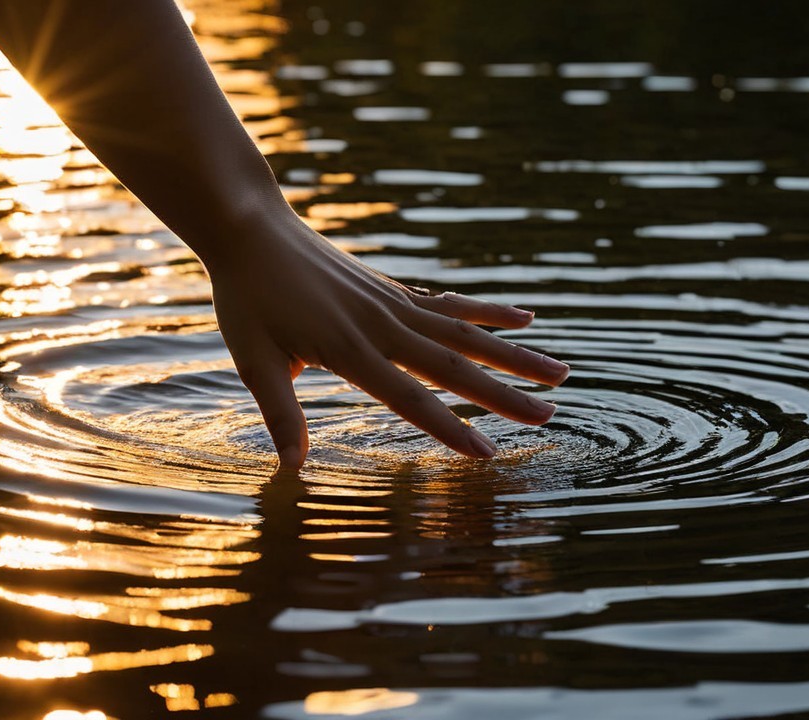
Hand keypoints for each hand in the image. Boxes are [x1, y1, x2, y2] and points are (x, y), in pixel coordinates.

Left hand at [206, 215, 569, 468]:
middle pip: (455, 365)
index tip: (488, 453)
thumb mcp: (254, 360)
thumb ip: (280, 412)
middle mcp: (383, 325)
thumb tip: (293, 467)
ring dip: (515, 355)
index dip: (450, 428)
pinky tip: (526, 318)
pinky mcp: (396, 291)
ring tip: (561, 373)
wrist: (251, 229)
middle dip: (505, 394)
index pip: (410, 397)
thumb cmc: (247, 299)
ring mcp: (395, 304)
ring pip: (467, 333)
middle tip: (549, 416)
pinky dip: (490, 312)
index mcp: (349, 349)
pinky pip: (452, 305)